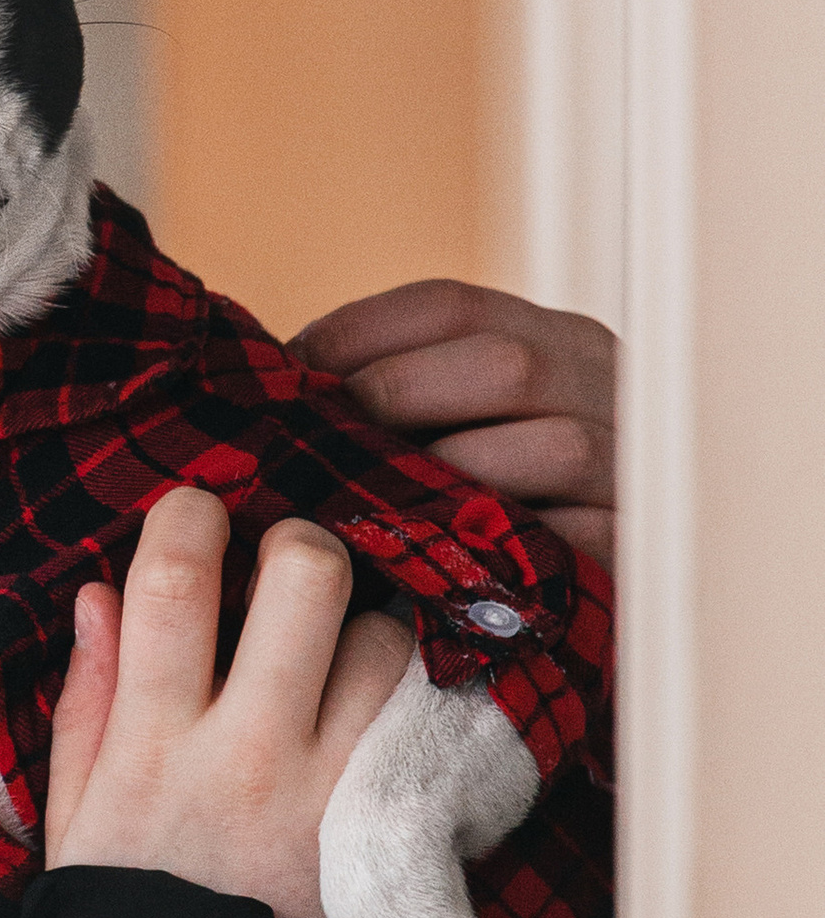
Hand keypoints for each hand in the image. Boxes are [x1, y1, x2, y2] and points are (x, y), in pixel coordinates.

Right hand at [45, 486, 410, 917]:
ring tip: (329, 657)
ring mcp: (332, 788)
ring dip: (360, 628)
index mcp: (156, 740)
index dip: (188, 518)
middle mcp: (252, 752)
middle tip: (280, 566)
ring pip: (384, 640)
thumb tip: (98, 594)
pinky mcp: (386, 824)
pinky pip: (421, 717)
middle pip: (307, 578)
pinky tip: (368, 708)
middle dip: (296, 544)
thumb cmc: (127, 910)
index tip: (193, 514)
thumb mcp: (76, 810)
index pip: (176, 582)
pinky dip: (403, 695)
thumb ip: (89, 697)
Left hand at [293, 280, 616, 568]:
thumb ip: (398, 397)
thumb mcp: (459, 425)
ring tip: (373, 508)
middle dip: (397, 399)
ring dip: (452, 478)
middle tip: (322, 449)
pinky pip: (582, 536)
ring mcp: (636, 462)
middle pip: (505, 362)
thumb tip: (271, 378)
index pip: (449, 306)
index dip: (356, 333)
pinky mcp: (645, 544)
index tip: (287, 373)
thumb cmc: (488, 509)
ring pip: (555, 446)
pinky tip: (441, 567)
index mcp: (551, 338)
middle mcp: (607, 382)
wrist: (589, 611)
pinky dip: (508, 548)